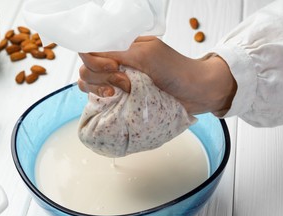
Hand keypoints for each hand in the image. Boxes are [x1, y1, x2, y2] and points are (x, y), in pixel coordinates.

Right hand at [78, 36, 236, 115]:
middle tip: (126, 83)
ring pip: (89, 85)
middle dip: (101, 77)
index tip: (114, 68)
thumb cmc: (175, 69)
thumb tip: (88, 53)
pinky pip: (99, 101)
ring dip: (100, 89)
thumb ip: (117, 51)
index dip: (95, 61)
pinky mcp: (121, 100)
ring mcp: (117, 83)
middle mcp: (116, 65)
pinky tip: (116, 101)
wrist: (196, 92)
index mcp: (121, 48)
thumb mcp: (145, 54)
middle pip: (86, 69)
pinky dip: (103, 101)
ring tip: (123, 93)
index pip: (89, 50)